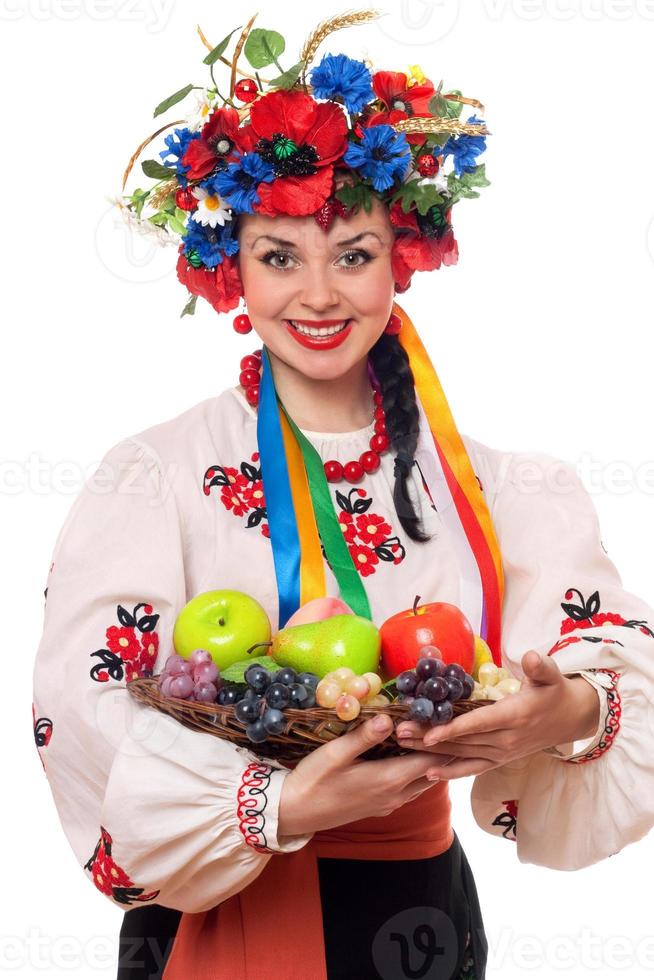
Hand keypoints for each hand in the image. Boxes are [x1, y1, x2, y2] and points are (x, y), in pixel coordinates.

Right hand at [278, 714, 455, 838]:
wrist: (295, 812)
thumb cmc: (314, 780)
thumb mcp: (335, 753)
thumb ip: (364, 737)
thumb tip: (389, 718)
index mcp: (388, 780)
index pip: (430, 760)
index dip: (442, 740)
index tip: (448, 719)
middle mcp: (395, 795)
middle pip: (433, 773)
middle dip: (442, 750)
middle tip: (447, 725)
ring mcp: (389, 804)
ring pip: (424, 783)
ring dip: (431, 762)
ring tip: (434, 738)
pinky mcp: (380, 807)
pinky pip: (411, 790)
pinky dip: (418, 773)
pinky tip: (410, 758)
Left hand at [393, 650, 600, 780]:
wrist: (572, 718)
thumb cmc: (555, 691)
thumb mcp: (551, 674)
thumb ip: (540, 666)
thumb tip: (531, 657)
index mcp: (515, 716)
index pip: (479, 724)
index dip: (453, 730)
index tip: (428, 733)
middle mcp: (506, 740)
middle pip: (462, 741)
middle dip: (428, 738)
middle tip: (399, 732)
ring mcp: (502, 753)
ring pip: (462, 755)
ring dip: (431, 753)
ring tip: (402, 745)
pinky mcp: (500, 760)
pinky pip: (472, 769)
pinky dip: (451, 772)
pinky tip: (428, 774)